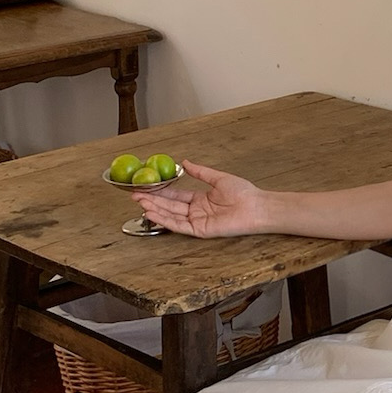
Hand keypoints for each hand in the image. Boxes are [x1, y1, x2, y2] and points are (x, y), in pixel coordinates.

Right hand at [132, 160, 265, 238]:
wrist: (256, 206)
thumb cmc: (244, 193)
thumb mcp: (218, 178)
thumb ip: (200, 172)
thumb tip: (186, 162)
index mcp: (200, 199)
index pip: (176, 195)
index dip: (161, 191)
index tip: (147, 187)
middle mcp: (197, 211)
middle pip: (170, 205)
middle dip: (152, 200)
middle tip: (135, 195)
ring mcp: (198, 221)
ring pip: (171, 215)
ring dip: (155, 209)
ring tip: (140, 203)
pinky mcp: (200, 230)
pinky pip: (179, 225)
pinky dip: (165, 220)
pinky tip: (153, 214)